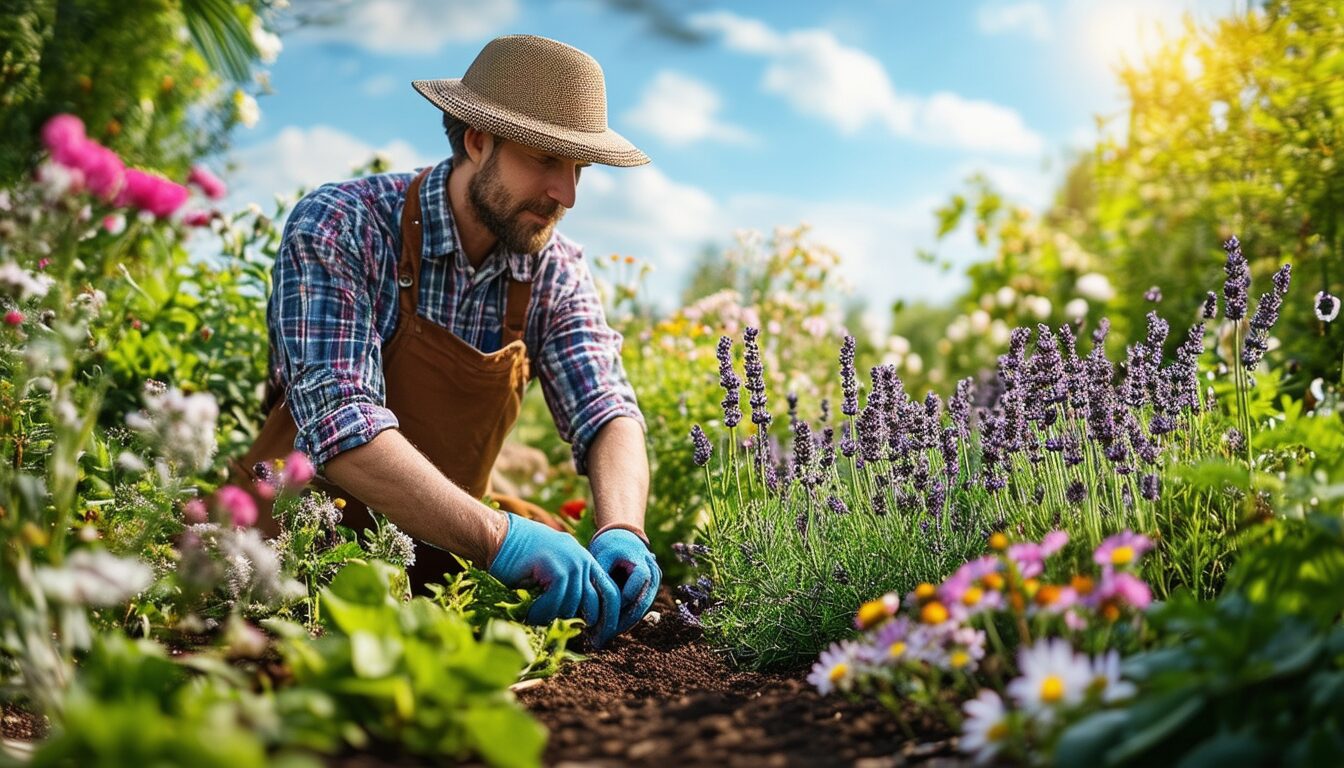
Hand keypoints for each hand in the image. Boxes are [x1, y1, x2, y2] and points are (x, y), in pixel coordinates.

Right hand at [487, 513, 620, 644]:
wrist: (498, 536)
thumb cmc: (518, 558)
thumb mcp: (550, 570)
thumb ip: (566, 586)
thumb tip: (577, 619)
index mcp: (585, 560)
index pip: (609, 590)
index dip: (610, 615)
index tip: (602, 636)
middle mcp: (583, 559)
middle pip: (597, 601)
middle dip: (593, 626)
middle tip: (585, 643)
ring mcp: (572, 562)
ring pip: (573, 605)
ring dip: (555, 617)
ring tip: (538, 619)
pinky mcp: (557, 569)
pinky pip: (556, 602)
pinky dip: (543, 613)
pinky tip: (531, 614)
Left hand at [588, 527, 660, 636]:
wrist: (624, 537)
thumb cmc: (609, 546)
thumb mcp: (601, 557)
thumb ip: (599, 577)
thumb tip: (587, 602)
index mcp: (643, 565)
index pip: (631, 593)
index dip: (614, 607)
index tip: (594, 619)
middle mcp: (654, 576)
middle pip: (639, 606)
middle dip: (619, 624)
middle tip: (600, 638)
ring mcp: (654, 584)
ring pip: (640, 611)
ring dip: (622, 625)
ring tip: (602, 638)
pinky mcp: (649, 591)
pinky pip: (638, 608)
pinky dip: (624, 619)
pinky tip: (607, 630)